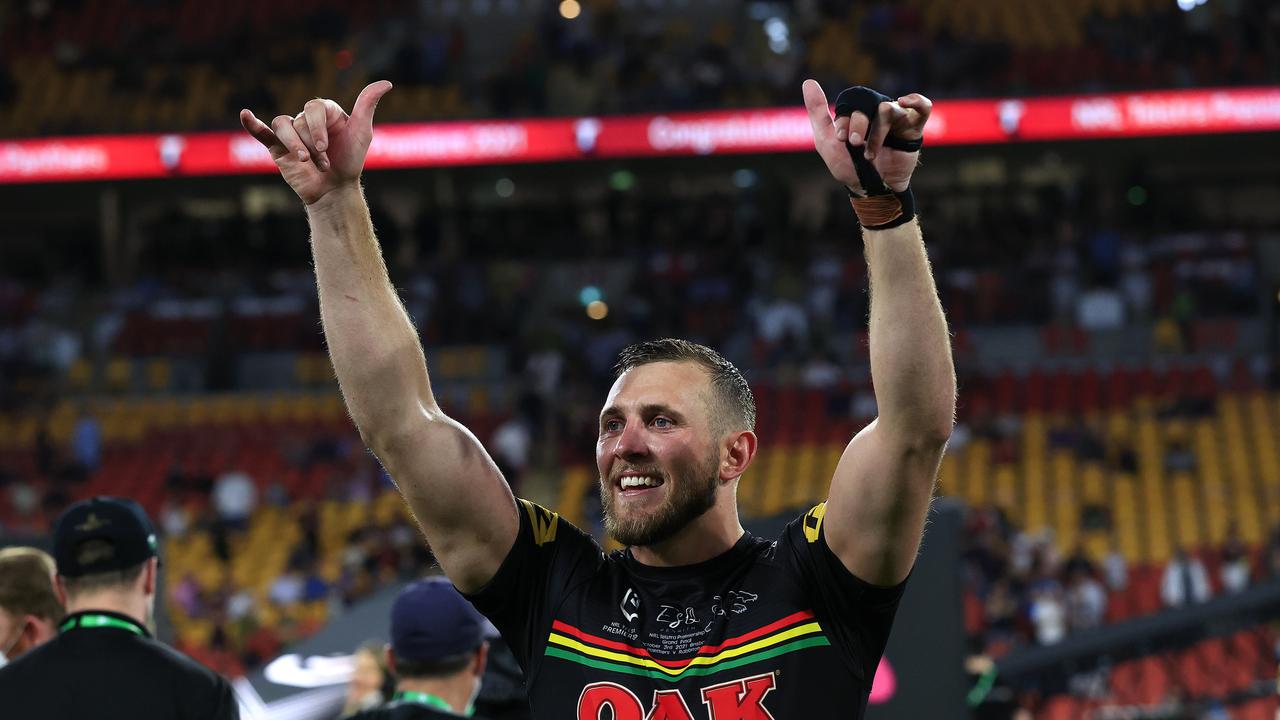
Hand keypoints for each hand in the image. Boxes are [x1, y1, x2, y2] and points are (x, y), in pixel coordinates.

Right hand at [239, 81, 392, 204]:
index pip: (314, 107)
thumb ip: (368, 105)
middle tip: (322, 161)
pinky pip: (261, 131)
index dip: (317, 128)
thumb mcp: (362, 132)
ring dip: (294, 145)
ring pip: (283, 126)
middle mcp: (306, 119)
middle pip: (300, 120)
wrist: (335, 190)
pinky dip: (251, 124)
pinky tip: (245, 115)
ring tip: (304, 162)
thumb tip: (386, 82)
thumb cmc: (350, 162)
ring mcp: (291, 132)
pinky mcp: (277, 146)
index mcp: (325, 111)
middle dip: (310, 143)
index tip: (324, 148)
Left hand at [802, 79, 930, 193]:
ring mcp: (895, 119)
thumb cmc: (849, 167)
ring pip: (888, 109)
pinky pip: (922, 107)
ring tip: (870, 154)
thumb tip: (808, 81)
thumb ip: (818, 112)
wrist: (871, 189)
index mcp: (856, 113)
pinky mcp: (913, 129)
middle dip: (859, 124)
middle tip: (855, 144)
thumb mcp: (826, 141)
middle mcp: (876, 112)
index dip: (845, 120)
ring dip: (877, 133)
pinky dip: (917, 101)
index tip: (841, 139)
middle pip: (869, 103)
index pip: (851, 101)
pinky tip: (905, 102)